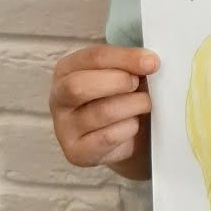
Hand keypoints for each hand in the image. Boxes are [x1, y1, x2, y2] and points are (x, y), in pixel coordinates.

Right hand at [49, 44, 158, 174]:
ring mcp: (64, 128)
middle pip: (79, 86)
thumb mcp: (124, 73)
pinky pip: (108, 137)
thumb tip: (149, 61)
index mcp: (67, 69)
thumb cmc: (122, 96)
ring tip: (144, 104)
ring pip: (101, 112)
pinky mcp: (77, 152)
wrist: (125, 135)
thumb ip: (132, 64)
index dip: (125, 58)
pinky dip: (129, 128)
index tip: (151, 62)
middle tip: (138, 84)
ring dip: (132, 105)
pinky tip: (133, 124)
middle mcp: (58, 98)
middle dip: (119, 82)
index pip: (93, 57)